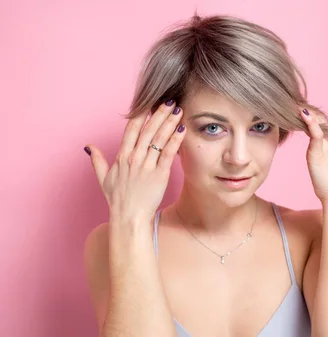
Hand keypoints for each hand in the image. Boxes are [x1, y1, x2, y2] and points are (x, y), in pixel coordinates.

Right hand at [84, 100, 186, 223]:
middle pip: (147, 130)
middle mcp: (133, 158)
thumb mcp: (103, 179)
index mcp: (121, 157)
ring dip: (169, 123)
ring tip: (178, 110)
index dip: (141, 115)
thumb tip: (89, 147)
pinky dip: (175, 141)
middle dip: (158, 114)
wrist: (129, 218)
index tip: (149, 103)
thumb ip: (97, 160)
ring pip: (158, 139)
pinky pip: (167, 154)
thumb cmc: (118, 200)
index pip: (131, 130)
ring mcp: (146, 166)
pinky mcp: (159, 175)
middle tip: (168, 100)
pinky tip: (181, 130)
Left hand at [300, 107, 327, 203]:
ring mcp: (327, 144)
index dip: (313, 115)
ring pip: (317, 123)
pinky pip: (315, 133)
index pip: (323, 123)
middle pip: (320, 120)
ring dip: (307, 113)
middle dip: (308, 111)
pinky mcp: (319, 151)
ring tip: (295, 103)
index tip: (299, 106)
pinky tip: (303, 114)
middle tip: (294, 101)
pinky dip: (310, 123)